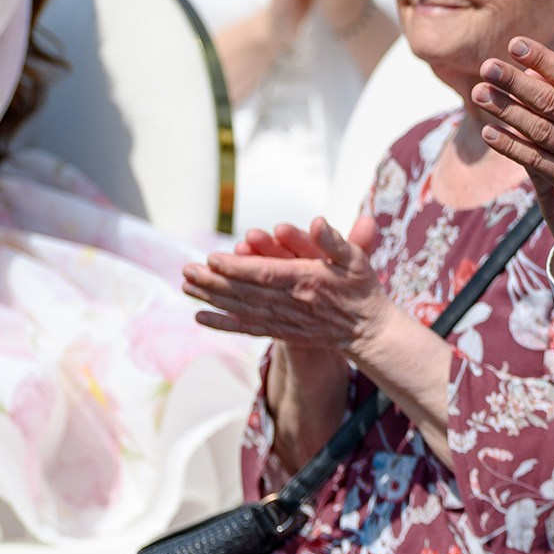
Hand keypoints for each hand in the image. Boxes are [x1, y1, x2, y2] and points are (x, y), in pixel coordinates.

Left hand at [185, 217, 392, 354]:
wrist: (367, 330)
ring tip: (186, 287)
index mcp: (306, 281)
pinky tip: (200, 317)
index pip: (265, 273)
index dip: (237, 268)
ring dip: (211, 299)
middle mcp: (291, 303)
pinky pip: (247, 328)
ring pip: (241, 309)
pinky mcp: (281, 332)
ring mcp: (284, 320)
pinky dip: (222, 324)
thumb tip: (316, 222)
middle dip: (214, 282)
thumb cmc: (360, 288)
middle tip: (187, 270)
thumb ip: (334, 240)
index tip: (212, 259)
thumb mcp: (355, 257)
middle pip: (246, 292)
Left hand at [474, 29, 553, 247]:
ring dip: (505, 110)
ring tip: (479, 92)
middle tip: (487, 66)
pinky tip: (491, 133)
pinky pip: (535, 162)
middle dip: (513, 82)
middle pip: (547, 101)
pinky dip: (512, 147)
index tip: (516, 45)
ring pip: (536, 129)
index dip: (541, 60)